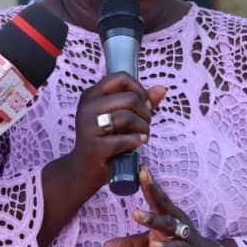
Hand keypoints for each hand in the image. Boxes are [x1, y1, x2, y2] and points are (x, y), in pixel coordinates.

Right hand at [64, 73, 166, 191]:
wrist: (83, 169)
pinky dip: (137, 141)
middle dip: (145, 112)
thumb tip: (162, 88)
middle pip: (129, 98)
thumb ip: (140, 101)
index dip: (139, 89)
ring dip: (143, 128)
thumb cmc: (105, 139)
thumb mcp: (119, 116)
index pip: (121, 77)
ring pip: (128, 117)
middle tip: (145, 124)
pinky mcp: (94, 147)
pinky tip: (138, 143)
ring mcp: (88, 127)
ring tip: (143, 135)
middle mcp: (87, 108)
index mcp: (91, 95)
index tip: (144, 104)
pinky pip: (124, 139)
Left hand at [103, 167, 225, 246]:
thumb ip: (130, 243)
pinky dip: (166, 246)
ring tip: (136, 213)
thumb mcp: (152, 245)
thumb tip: (104, 245)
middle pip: (163, 203)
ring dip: (152, 218)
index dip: (148, 181)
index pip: (157, 196)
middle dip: (152, 189)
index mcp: (168, 215)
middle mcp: (176, 221)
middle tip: (141, 175)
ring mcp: (184, 236)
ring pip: (168, 224)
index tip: (139, 166)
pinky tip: (155, 246)